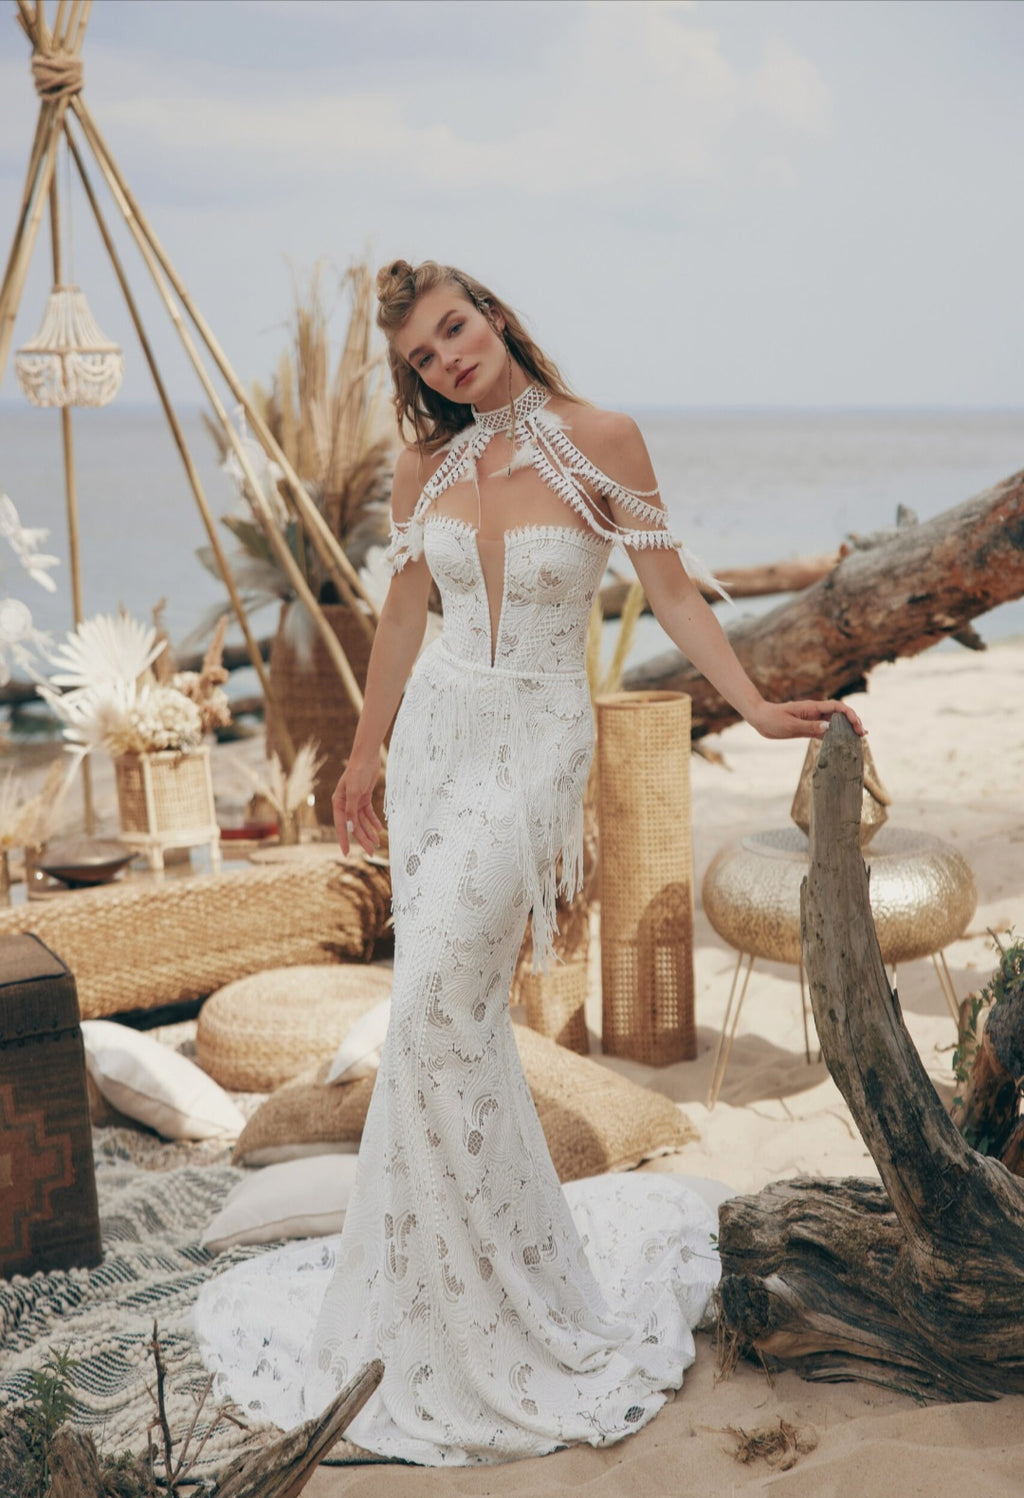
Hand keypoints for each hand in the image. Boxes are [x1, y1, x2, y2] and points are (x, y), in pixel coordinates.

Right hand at [332, 754, 383, 855]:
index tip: (346, 854)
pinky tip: (380, 829)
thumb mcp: (353, 791)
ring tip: (377, 843)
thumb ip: (351, 809)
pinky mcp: (364, 797)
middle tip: (371, 852)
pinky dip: (373, 821)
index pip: (341, 826)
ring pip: (362, 822)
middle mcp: (345, 804)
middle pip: (353, 826)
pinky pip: (368, 813)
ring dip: (369, 832)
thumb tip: (351, 827)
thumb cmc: (357, 772)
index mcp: (338, 803)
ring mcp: (355, 801)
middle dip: (362, 839)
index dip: (344, 840)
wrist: (366, 757)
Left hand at [748, 698, 865, 740]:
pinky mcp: (807, 727)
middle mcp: (815, 712)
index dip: (850, 715)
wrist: (759, 718)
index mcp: (812, 708)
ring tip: (859, 738)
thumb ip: (810, 727)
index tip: (858, 726)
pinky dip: (835, 736)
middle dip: (853, 722)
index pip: (837, 708)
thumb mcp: (790, 725)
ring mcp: (812, 720)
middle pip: (839, 714)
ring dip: (846, 729)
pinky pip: (825, 731)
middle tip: (862, 735)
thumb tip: (829, 729)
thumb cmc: (772, 719)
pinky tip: (842, 742)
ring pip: (834, 723)